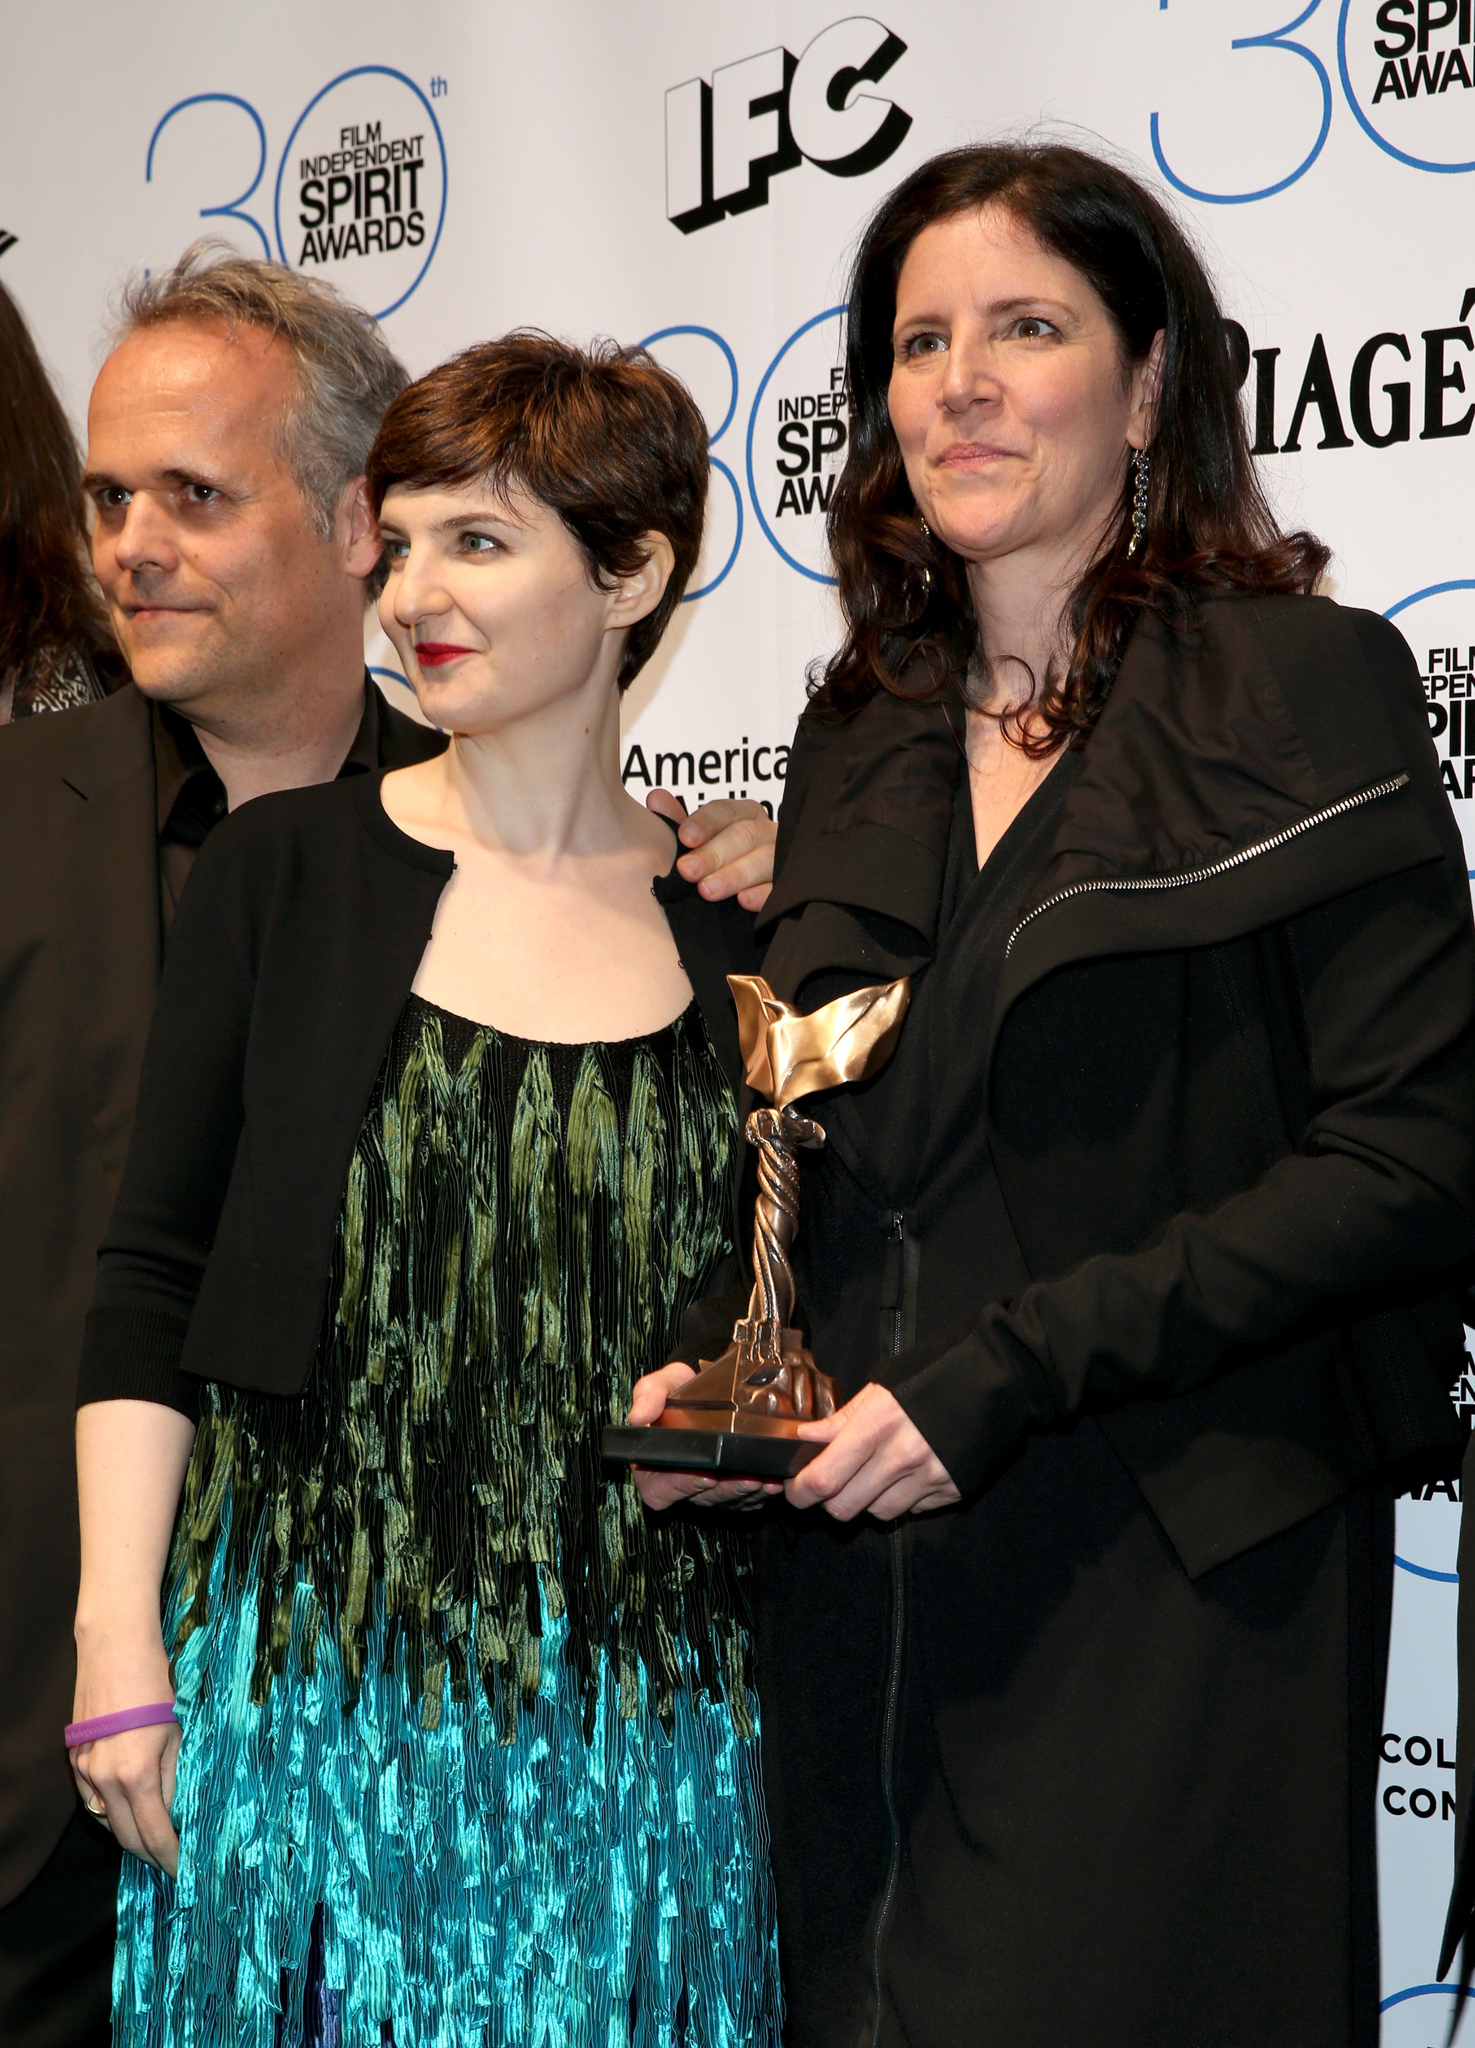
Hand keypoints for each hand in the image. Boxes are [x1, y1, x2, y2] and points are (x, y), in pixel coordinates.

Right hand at [70, 1625, 180, 1874]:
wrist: (115, 1649)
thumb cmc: (154, 1685)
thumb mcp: (175, 1733)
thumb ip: (170, 1777)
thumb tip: (171, 1809)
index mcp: (137, 1775)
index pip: (153, 1832)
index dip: (168, 1855)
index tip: (181, 1869)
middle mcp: (105, 1781)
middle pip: (125, 1836)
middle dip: (147, 1853)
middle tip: (167, 1860)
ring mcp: (84, 1771)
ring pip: (105, 1820)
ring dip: (127, 1834)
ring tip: (149, 1839)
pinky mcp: (74, 1759)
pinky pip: (91, 1800)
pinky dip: (108, 1812)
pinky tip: (124, 1810)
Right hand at [627, 1362, 781, 1510]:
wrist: (709, 1386)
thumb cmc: (680, 1389)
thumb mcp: (662, 1383)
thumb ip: (648, 1395)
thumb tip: (638, 1418)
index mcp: (655, 1466)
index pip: (660, 1491)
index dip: (680, 1488)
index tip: (704, 1475)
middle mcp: (682, 1482)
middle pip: (701, 1499)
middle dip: (726, 1490)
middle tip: (747, 1479)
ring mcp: (709, 1490)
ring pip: (726, 1501)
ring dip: (747, 1492)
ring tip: (765, 1479)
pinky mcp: (733, 1491)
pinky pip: (747, 1500)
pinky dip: (762, 1493)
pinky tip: (775, 1480)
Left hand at [647, 792, 775, 909]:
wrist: (743, 897)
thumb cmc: (717, 861)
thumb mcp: (696, 841)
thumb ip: (676, 822)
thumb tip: (655, 798)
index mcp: (744, 815)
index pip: (725, 811)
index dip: (705, 823)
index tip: (685, 837)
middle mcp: (765, 833)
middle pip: (744, 836)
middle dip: (713, 854)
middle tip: (687, 871)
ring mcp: (781, 859)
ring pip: (764, 860)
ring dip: (734, 875)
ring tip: (707, 890)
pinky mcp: (788, 888)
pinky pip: (779, 889)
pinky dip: (763, 895)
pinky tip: (744, 901)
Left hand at [787, 1382, 960, 1521]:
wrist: (992, 1381)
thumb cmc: (931, 1377)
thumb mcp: (880, 1389)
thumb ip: (841, 1420)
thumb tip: (805, 1439)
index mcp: (877, 1426)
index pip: (823, 1479)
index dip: (800, 1491)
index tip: (794, 1489)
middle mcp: (901, 1457)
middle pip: (844, 1507)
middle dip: (829, 1500)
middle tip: (832, 1483)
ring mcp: (928, 1478)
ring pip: (876, 1513)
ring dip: (867, 1500)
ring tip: (876, 1472)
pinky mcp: (950, 1492)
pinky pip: (911, 1510)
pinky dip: (901, 1498)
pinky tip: (907, 1473)